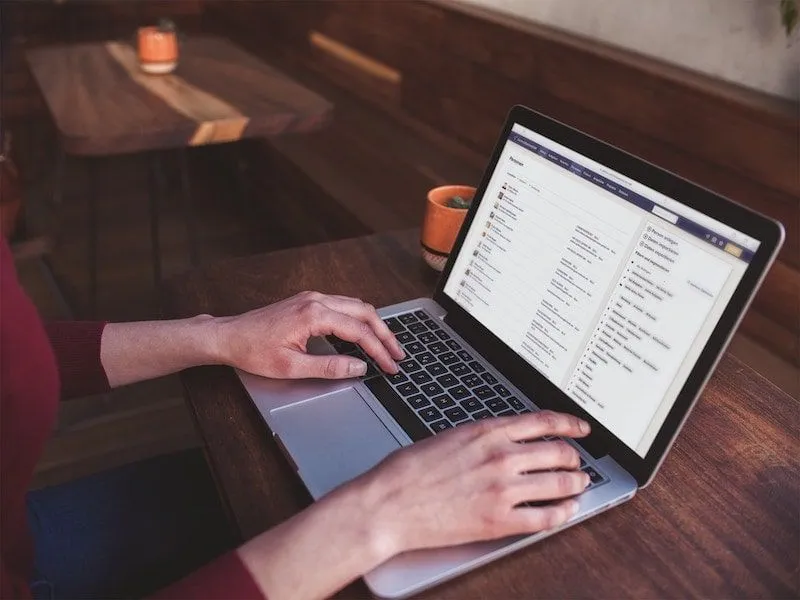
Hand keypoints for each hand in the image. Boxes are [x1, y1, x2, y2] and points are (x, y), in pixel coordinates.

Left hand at [213, 291, 404, 378]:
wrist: (228, 336)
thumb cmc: (253, 351)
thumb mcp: (293, 367)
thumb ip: (330, 367)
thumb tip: (358, 367)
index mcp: (314, 314)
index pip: (359, 331)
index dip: (378, 351)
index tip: (390, 366)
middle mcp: (316, 300)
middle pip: (364, 312)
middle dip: (385, 334)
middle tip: (398, 355)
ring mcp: (312, 298)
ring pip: (355, 306)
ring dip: (374, 325)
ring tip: (386, 345)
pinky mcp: (307, 301)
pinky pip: (343, 305)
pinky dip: (359, 319)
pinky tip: (363, 333)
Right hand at [353, 410, 590, 556]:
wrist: (389, 504)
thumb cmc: (409, 471)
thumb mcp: (450, 436)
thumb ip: (483, 437)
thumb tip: (507, 440)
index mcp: (487, 432)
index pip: (544, 422)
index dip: (570, 424)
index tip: (581, 429)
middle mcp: (501, 456)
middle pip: (559, 452)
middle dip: (573, 458)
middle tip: (576, 462)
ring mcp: (503, 489)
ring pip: (561, 484)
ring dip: (576, 484)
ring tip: (578, 485)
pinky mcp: (500, 521)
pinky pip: (547, 517)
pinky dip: (564, 514)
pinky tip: (566, 511)